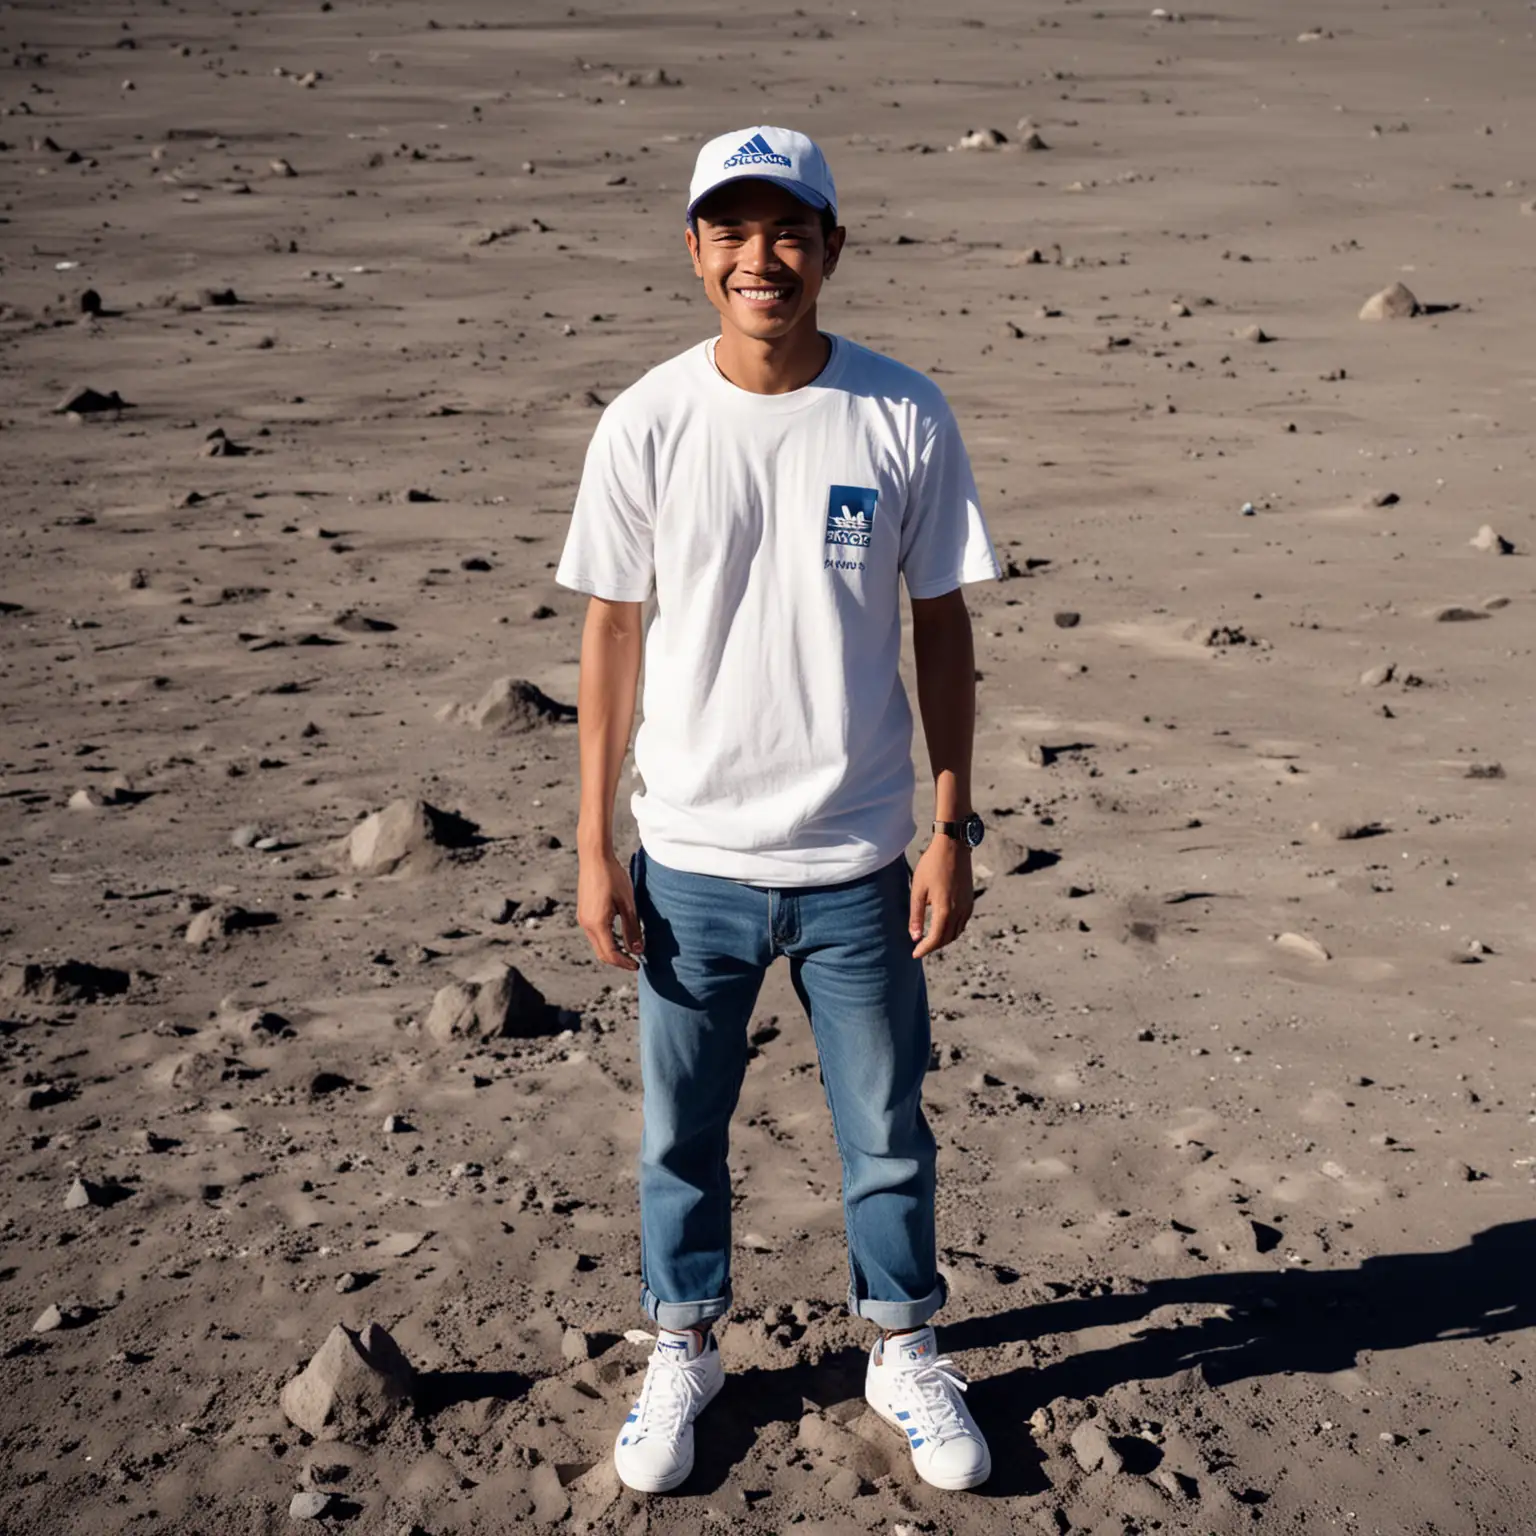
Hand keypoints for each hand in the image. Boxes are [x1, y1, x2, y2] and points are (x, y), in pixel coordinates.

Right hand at [576, 850, 645, 970]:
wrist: (595, 857)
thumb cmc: (613, 877)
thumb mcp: (627, 904)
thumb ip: (632, 928)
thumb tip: (638, 950)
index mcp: (597, 924)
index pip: (611, 954)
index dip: (624, 963)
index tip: (638, 965)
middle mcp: (586, 924)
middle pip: (602, 953)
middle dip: (618, 960)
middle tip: (635, 962)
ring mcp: (583, 918)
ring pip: (598, 944)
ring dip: (613, 950)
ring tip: (630, 949)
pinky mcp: (583, 912)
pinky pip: (595, 934)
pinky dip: (607, 940)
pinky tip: (619, 935)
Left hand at [909, 836, 973, 958]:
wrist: (953, 847)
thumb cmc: (932, 866)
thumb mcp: (918, 890)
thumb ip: (916, 914)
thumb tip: (914, 936)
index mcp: (944, 910)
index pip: (935, 939)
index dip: (924, 949)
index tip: (914, 954)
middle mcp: (959, 911)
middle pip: (947, 939)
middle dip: (933, 946)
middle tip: (920, 948)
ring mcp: (967, 906)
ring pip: (957, 932)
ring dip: (944, 939)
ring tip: (929, 940)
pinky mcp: (970, 900)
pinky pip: (963, 923)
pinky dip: (953, 930)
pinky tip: (943, 926)